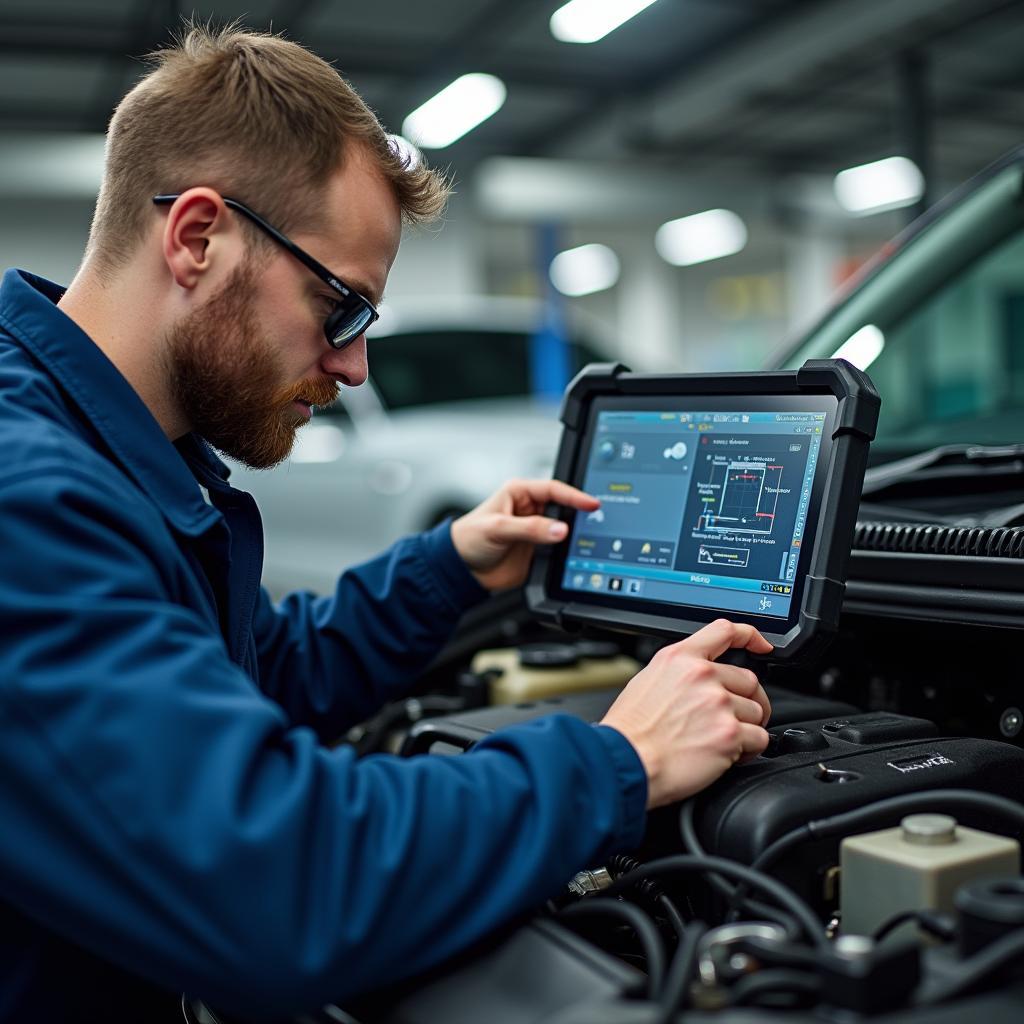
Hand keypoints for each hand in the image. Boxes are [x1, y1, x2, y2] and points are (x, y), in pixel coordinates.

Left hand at [450, 479, 598, 591]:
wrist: (461, 570)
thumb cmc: (468, 539)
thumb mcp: (497, 528)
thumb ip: (529, 528)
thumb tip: (559, 529)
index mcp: (520, 493)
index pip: (554, 489)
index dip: (574, 496)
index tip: (591, 504)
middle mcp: (531, 510)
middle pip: (564, 508)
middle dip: (578, 515)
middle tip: (595, 522)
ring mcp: (537, 531)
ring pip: (564, 530)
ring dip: (574, 535)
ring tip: (589, 540)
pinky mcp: (539, 551)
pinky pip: (559, 550)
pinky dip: (568, 552)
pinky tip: (576, 555)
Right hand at [600, 619, 772, 808]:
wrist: (626, 762)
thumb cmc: (630, 731)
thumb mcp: (647, 681)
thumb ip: (679, 673)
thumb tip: (699, 680)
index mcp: (680, 658)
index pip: (724, 631)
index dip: (750, 635)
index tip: (761, 645)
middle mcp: (702, 675)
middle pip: (749, 680)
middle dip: (745, 701)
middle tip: (731, 719)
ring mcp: (718, 703)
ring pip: (756, 711)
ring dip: (746, 728)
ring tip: (719, 741)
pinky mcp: (729, 733)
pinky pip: (759, 738)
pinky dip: (749, 750)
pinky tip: (728, 755)